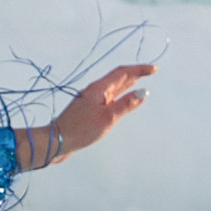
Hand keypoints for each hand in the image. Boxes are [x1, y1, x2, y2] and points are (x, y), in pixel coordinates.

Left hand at [23, 61, 155, 167]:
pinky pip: (109, 99)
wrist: (57, 141)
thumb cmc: (81, 129)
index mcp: (99, 88)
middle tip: (150, 72)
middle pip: (117, 78)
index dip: (139, 69)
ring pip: (113, 89)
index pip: (123, 73)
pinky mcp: (88, 111)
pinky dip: (120, 97)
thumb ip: (126, 104)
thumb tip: (143, 92)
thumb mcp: (108, 117)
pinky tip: (122, 102)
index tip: (154, 69)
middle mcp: (95, 91)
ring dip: (127, 84)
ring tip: (139, 82)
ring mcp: (91, 100)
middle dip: (134, 74)